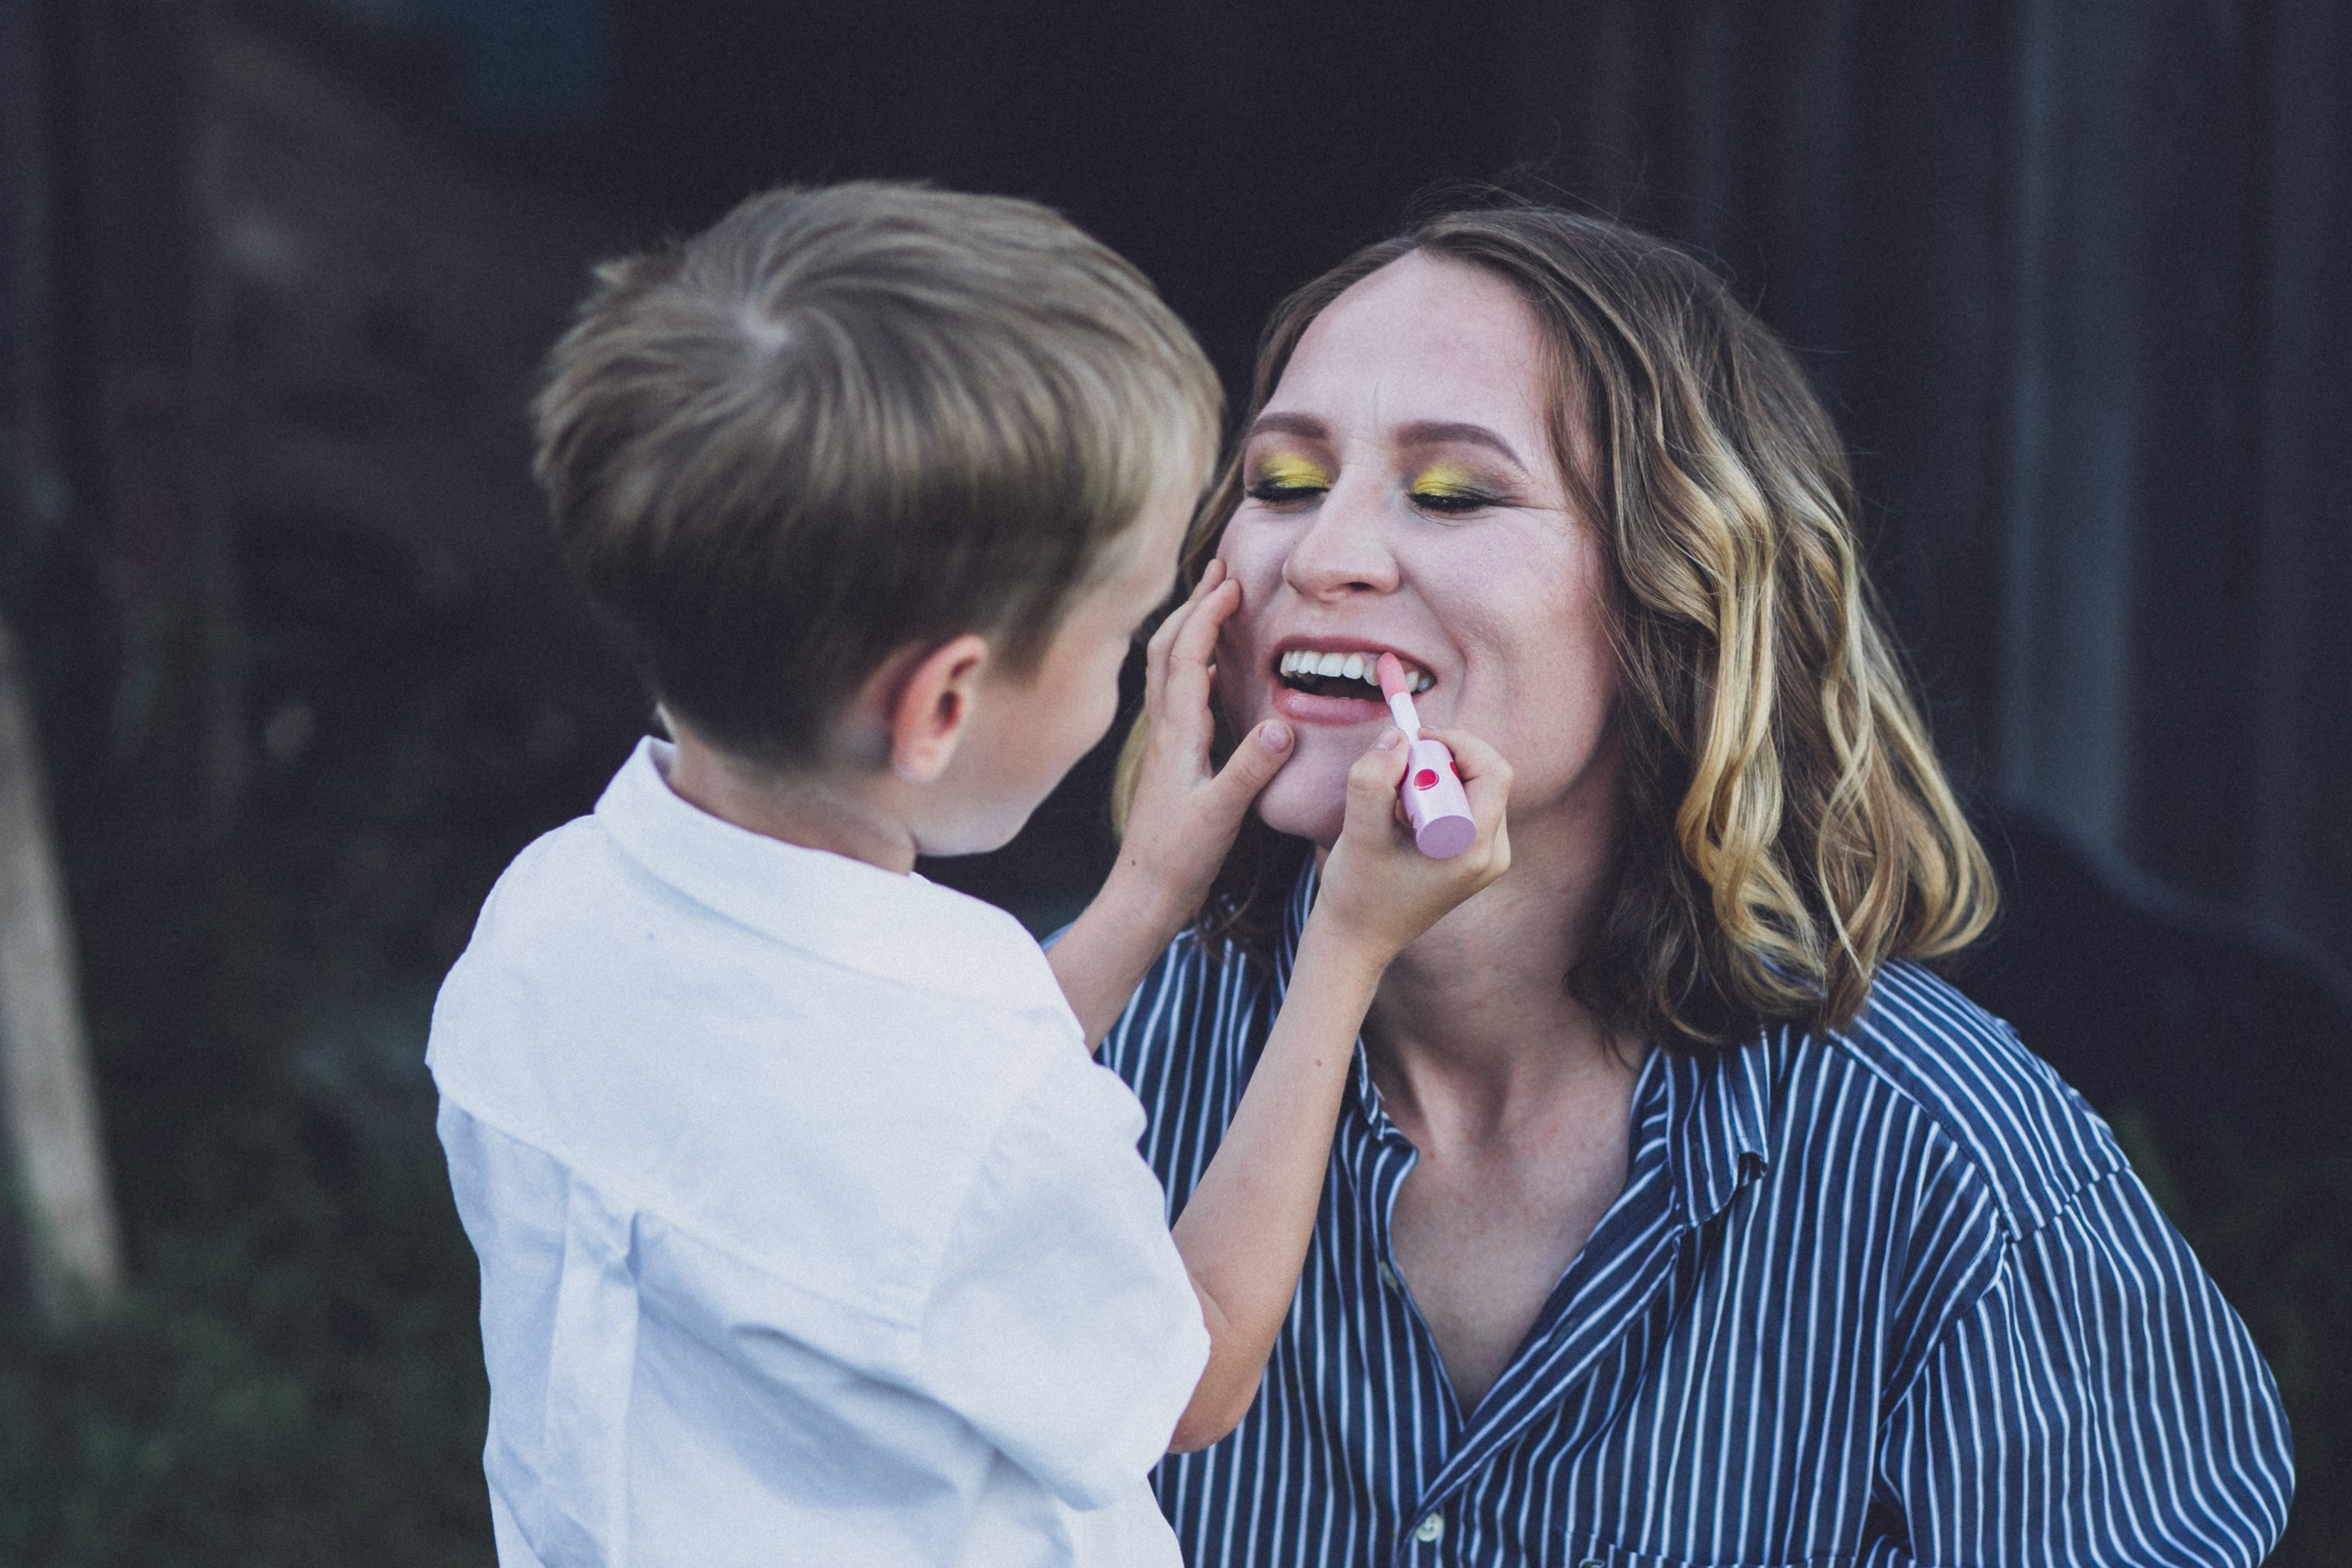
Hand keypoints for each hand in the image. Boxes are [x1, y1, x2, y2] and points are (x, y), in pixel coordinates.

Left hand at [1110, 558, 1293, 927]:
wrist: (1144, 894)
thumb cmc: (1179, 859)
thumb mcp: (1222, 816)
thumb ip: (1250, 770)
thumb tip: (1281, 726)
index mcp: (1178, 734)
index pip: (1187, 655)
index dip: (1206, 614)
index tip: (1231, 581)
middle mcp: (1165, 729)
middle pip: (1167, 648)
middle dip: (1192, 604)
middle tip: (1219, 569)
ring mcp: (1165, 742)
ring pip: (1167, 667)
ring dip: (1188, 627)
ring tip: (1214, 601)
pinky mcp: (1172, 757)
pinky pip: (1177, 693)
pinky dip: (1192, 663)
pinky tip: (1212, 668)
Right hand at [1310, 725, 1511, 965]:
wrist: (1358, 939)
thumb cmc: (1357, 892)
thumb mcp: (1358, 833)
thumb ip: (1373, 779)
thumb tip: (1397, 736)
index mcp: (1474, 851)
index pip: (1492, 771)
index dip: (1456, 743)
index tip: (1412, 741)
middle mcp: (1494, 854)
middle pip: (1487, 774)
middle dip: (1444, 758)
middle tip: (1399, 766)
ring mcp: (1489, 858)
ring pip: (1478, 785)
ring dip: (1439, 774)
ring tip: (1397, 799)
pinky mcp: (1477, 857)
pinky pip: (1469, 803)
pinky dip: (1439, 792)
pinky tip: (1405, 814)